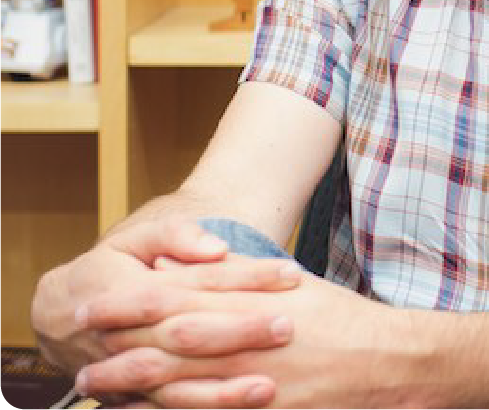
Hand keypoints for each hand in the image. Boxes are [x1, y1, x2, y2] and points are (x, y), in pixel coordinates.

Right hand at [31, 218, 299, 379]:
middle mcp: (133, 335)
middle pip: (193, 334)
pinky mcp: (132, 398)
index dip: (248, 277)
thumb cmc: (111, 265)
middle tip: (289, 325)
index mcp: (139, 288)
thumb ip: (176, 234)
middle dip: (244, 331)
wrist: (57, 314)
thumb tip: (216, 248)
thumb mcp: (136, 235)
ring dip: (224, 389)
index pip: (201, 280)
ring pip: (178, 386)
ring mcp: (130, 371)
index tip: (291, 273)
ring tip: (269, 388)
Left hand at [74, 267, 402, 407]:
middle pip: (166, 345)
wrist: (380, 361)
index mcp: (247, 306)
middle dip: (119, 346)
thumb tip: (187, 265)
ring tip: (97, 383)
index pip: (176, 301)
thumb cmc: (336, 317)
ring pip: (176, 386)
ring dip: (132, 384)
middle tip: (82, 348)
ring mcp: (247, 385)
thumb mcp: (286, 282)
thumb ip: (232, 274)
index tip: (96, 302)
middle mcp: (241, 344)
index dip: (130, 303)